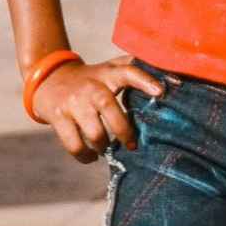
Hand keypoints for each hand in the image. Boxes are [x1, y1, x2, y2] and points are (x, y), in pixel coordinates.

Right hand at [29, 53, 163, 163]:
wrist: (50, 79)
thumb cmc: (93, 78)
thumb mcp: (111, 68)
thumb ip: (137, 69)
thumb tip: (175, 79)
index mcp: (108, 73)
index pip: (128, 70)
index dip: (145, 80)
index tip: (162, 92)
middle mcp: (91, 86)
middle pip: (109, 106)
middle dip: (124, 129)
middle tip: (133, 145)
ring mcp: (73, 102)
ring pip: (93, 131)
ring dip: (103, 146)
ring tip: (108, 149)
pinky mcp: (57, 117)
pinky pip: (73, 144)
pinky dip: (85, 156)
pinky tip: (92, 157)